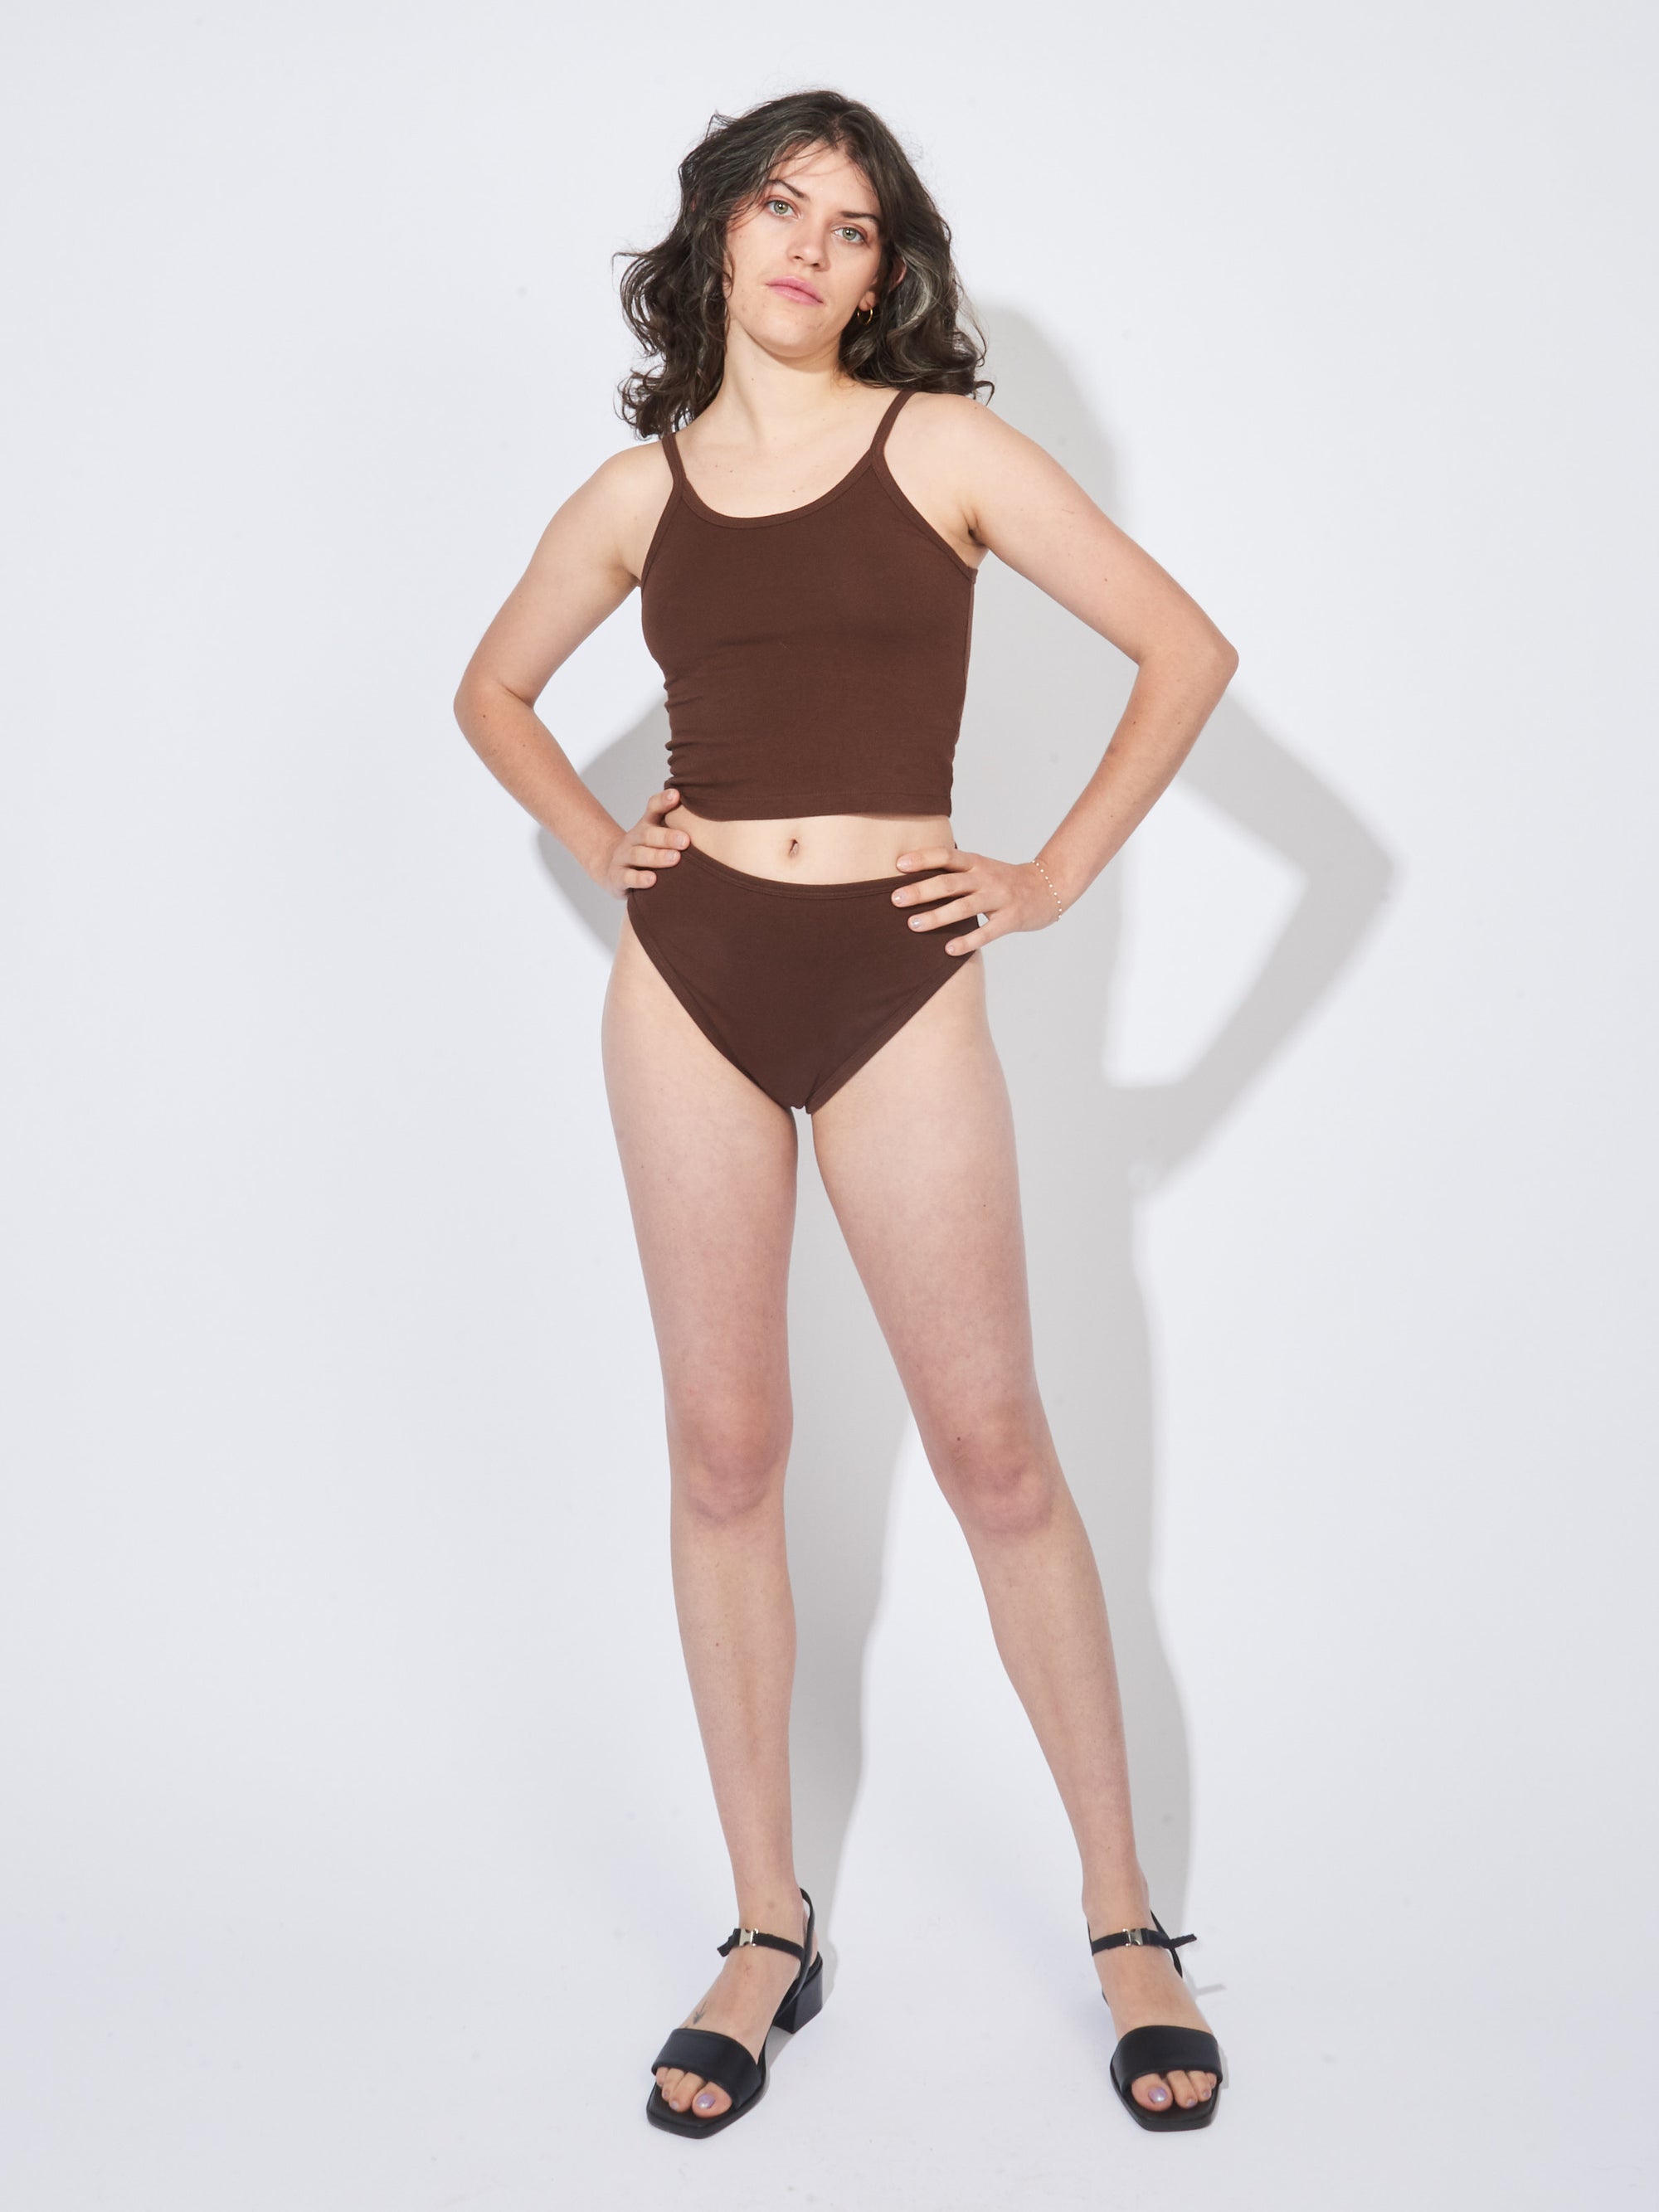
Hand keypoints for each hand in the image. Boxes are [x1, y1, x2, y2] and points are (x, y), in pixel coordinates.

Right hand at [603, 787, 689, 897]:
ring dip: (656, 857)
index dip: (663, 801)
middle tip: (685, 840)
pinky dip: (639, 879)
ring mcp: (624, 857)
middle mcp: (634, 838)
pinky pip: (628, 877)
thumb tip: (714, 818)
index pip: (653, 808)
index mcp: (647, 825)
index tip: (676, 795)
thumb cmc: (648, 851)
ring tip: (674, 859)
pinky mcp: (618, 877)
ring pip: (638, 855)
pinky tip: (652, 880)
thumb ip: (680, 827)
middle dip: (667, 837)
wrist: (614, 869)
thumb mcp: (659, 836)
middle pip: (648, 834)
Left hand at [890, 846, 1064, 953]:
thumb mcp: (981, 868)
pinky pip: (986, 933)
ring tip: (913, 925)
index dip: (923, 858)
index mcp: (976, 863)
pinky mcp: (1010, 920)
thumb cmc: (1003, 881)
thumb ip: (954, 872)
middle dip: (921, 891)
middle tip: (895, 899)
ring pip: (964, 907)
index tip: (898, 865)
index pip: (946, 856)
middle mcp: (986, 878)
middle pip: (950, 883)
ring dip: (937, 916)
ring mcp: (999, 899)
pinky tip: (948, 950)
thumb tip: (911, 879)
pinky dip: (967, 942)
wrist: (1048, 888)